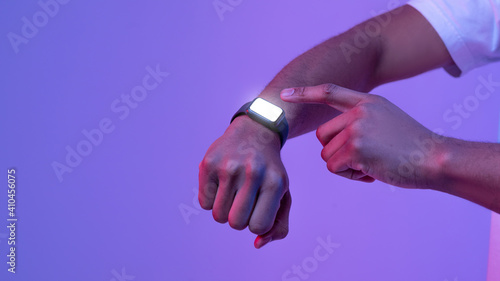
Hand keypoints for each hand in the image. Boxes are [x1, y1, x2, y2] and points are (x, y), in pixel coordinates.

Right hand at [198, 116, 291, 247]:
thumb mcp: (283, 195)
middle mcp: (252, 172)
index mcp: (274, 182)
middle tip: (243, 201)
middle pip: (235, 223)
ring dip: (224, 210)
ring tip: (233, 191)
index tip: (258, 209)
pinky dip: (211, 199)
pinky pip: (204, 203)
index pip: (258, 226)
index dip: (255, 223)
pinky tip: (221, 182)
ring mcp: (228, 167)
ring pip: (218, 216)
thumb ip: (278, 226)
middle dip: (238, 219)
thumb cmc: (269, 171)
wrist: (254, 133)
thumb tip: (258, 244)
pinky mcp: (209, 163)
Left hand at [280, 83, 444, 188]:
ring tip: (373, 165)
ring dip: (346, 167)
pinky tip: (373, 173)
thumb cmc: (411, 147)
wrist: (435, 158)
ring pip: (328, 155)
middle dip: (335, 152)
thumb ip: (360, 121)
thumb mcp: (386, 121)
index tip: (284, 94)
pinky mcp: (356, 148)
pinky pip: (335, 168)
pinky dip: (350, 176)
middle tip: (363, 158)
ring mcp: (357, 128)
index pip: (329, 92)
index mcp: (367, 102)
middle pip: (321, 136)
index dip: (304, 93)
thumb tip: (331, 141)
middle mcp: (359, 111)